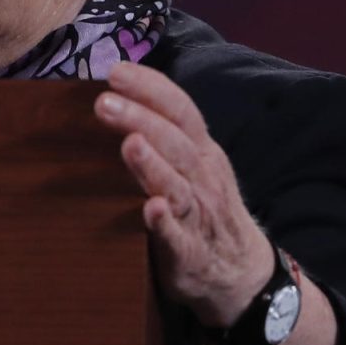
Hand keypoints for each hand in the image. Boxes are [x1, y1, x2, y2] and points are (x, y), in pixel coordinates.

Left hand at [96, 61, 275, 328]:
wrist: (241, 273)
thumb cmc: (202, 206)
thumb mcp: (191, 163)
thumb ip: (161, 133)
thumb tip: (113, 95)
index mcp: (200, 150)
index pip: (180, 109)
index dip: (151, 88)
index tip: (116, 71)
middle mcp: (202, 178)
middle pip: (174, 142)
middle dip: (141, 119)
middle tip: (104, 102)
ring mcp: (198, 215)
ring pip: (177, 186)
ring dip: (152, 165)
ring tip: (130, 145)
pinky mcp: (188, 252)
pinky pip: (177, 237)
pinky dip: (164, 223)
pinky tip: (151, 209)